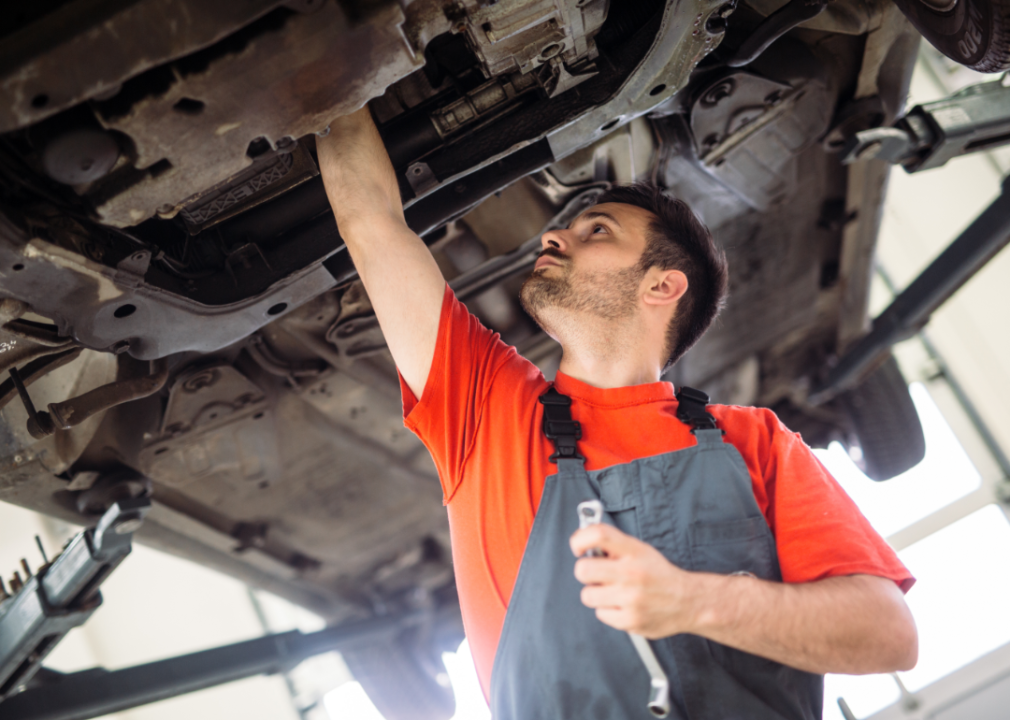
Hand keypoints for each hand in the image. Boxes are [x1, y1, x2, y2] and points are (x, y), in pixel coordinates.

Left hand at [570, 523, 699, 638]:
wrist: (688, 601)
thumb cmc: (658, 574)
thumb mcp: (640, 550)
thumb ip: (613, 546)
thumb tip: (582, 542)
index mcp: (634, 551)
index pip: (598, 535)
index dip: (580, 539)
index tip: (578, 548)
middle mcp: (632, 573)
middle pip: (583, 570)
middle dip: (585, 572)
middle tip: (597, 574)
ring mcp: (631, 599)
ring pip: (587, 595)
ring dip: (596, 594)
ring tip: (614, 592)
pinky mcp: (630, 620)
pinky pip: (600, 614)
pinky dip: (608, 611)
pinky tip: (623, 605)